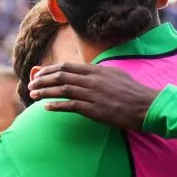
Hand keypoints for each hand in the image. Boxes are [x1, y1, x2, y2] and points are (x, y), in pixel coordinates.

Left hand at [27, 63, 159, 129]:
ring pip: (62, 90)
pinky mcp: (94, 109)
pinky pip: (71, 106)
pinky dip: (57, 106)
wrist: (145, 105)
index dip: (50, 70)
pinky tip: (46, 107)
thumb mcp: (114, 74)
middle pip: (61, 76)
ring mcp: (92, 94)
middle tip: (31, 84)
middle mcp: (92, 80)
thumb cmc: (131, 91)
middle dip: (42, 80)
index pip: (67, 66)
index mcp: (96, 70)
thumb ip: (97, 72)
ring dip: (45, 92)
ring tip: (33, 94)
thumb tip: (85, 70)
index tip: (39, 73)